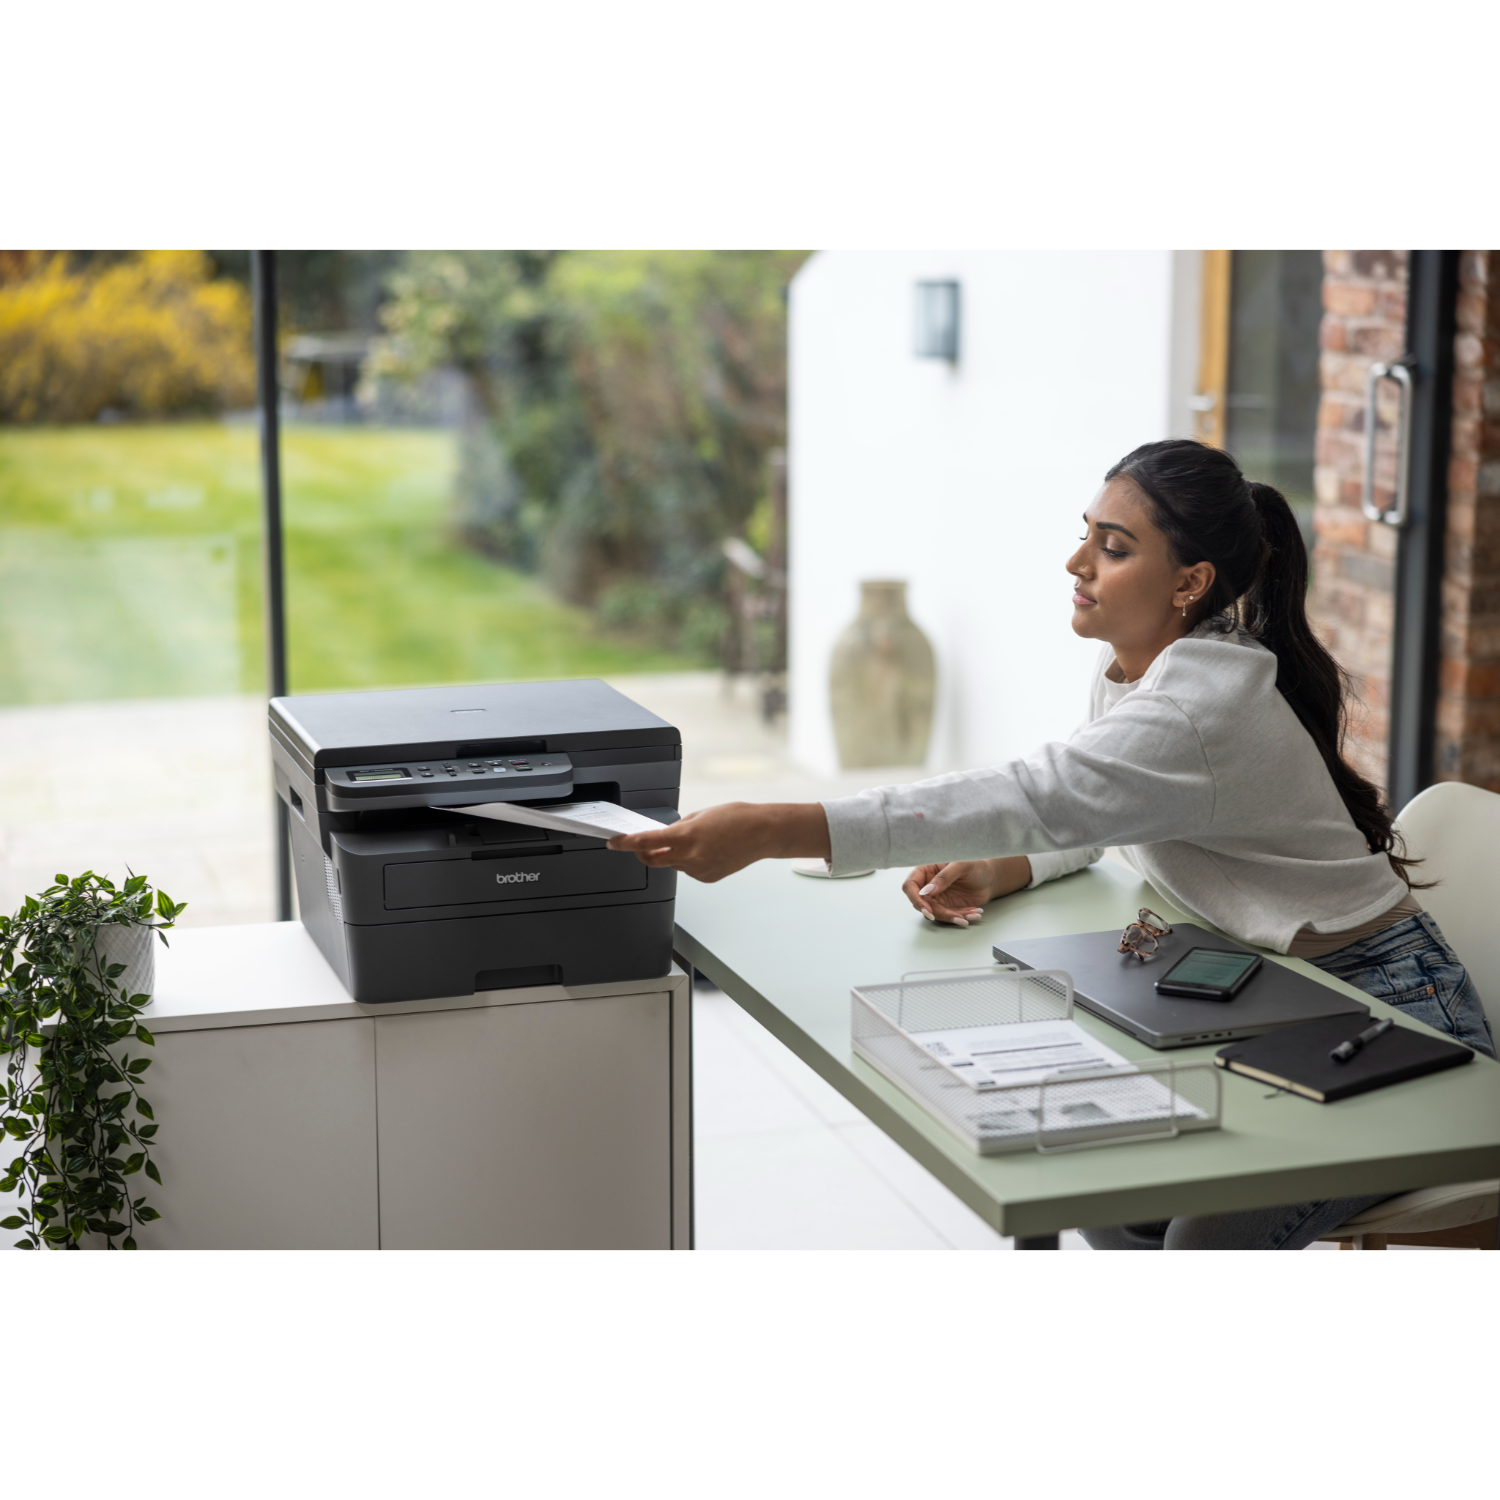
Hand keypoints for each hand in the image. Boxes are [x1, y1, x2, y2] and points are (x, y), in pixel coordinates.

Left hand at [608, 802, 830, 882]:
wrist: (762, 833)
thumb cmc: (737, 818)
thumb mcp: (700, 815)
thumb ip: (679, 828)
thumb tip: (666, 836)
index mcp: (686, 836)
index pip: (646, 842)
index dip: (626, 843)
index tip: (614, 842)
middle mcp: (690, 857)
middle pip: (654, 859)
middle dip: (644, 852)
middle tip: (640, 845)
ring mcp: (699, 870)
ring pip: (673, 864)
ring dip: (672, 854)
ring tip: (694, 839)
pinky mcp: (708, 877)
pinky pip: (689, 870)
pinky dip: (689, 861)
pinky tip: (706, 850)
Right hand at [901, 857, 1031, 925]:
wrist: (989, 878)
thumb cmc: (975, 865)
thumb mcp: (961, 866)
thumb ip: (944, 877)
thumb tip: (927, 891)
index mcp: (926, 870)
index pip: (911, 885)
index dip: (915, 898)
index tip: (927, 908)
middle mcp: (928, 885)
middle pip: (922, 903)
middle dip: (938, 912)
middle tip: (956, 916)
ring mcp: (937, 897)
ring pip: (935, 912)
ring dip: (952, 916)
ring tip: (971, 915)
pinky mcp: (947, 906)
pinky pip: (948, 916)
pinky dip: (961, 916)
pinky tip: (974, 913)